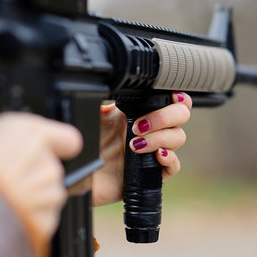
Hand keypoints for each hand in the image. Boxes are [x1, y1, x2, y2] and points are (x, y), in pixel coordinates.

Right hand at [0, 112, 82, 256]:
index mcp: (29, 133)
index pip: (67, 137)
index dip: (58, 143)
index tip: (44, 149)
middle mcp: (46, 161)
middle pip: (50, 168)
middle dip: (31, 174)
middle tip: (1, 179)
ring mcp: (49, 195)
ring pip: (48, 195)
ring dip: (31, 199)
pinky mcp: (47, 223)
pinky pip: (42, 220)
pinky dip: (28, 221)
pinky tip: (3, 219)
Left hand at [94, 92, 191, 206]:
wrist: (76, 174)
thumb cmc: (84, 144)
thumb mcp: (94, 116)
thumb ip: (109, 98)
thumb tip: (117, 82)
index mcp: (138, 113)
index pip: (171, 100)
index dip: (178, 97)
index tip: (171, 97)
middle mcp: (149, 130)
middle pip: (180, 116)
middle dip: (164, 117)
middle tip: (139, 126)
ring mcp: (152, 151)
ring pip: (178, 138)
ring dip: (160, 137)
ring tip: (135, 145)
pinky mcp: (151, 173)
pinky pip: (174, 165)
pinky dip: (170, 158)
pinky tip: (157, 155)